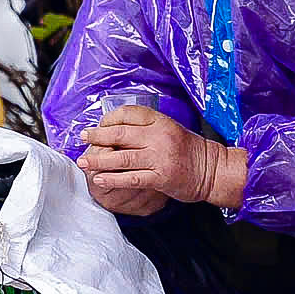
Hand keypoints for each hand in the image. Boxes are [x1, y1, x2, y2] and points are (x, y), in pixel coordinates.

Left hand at [77, 106, 246, 215]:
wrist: (212, 170)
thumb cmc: (188, 150)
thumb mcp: (169, 129)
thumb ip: (146, 128)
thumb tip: (114, 130)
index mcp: (161, 121)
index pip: (128, 113)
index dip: (108, 118)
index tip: (97, 125)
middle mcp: (159, 136)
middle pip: (120, 133)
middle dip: (97, 136)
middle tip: (82, 139)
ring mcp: (159, 157)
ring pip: (122, 156)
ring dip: (98, 160)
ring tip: (83, 162)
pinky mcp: (160, 177)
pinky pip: (131, 178)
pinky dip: (113, 179)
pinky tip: (100, 180)